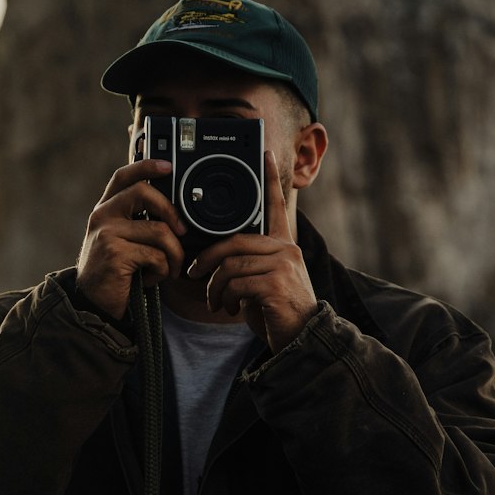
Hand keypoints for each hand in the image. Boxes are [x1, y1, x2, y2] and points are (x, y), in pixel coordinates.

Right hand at [77, 159, 186, 319]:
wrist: (92, 305)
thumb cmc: (116, 273)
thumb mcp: (123, 241)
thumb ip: (139, 222)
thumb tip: (175, 212)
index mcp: (105, 209)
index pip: (124, 176)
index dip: (146, 165)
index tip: (168, 166)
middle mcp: (102, 216)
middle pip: (145, 193)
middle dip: (172, 212)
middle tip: (182, 232)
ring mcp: (107, 233)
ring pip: (160, 231)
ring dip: (173, 255)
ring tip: (166, 269)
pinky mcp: (115, 254)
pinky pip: (157, 256)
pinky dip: (162, 272)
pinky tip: (150, 280)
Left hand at [186, 150, 319, 351]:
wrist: (301, 340)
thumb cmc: (277, 313)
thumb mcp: (262, 283)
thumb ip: (247, 265)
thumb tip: (216, 261)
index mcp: (283, 246)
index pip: (276, 207)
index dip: (270, 180)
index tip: (266, 154)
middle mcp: (286, 251)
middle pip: (234, 242)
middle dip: (206, 259)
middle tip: (193, 274)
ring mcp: (283, 266)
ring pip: (230, 265)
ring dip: (214, 287)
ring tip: (216, 302)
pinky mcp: (276, 285)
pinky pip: (236, 284)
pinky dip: (224, 298)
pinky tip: (229, 309)